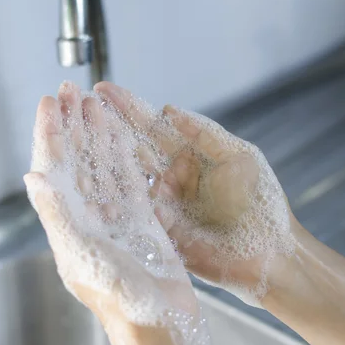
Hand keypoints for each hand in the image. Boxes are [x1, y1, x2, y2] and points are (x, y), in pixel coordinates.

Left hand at [25, 82, 216, 344]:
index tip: (49, 102)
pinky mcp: (142, 224)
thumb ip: (57, 215)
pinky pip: (130, 182)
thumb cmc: (121, 302)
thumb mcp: (84, 257)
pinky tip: (122, 139)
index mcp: (69, 224)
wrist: (160, 327)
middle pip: (77, 160)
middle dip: (72, 124)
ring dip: (97, 134)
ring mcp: (115, 219)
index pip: (54, 168)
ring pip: (102, 166)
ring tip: (95, 104)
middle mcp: (88, 218)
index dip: (50, 133)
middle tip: (71, 91)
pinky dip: (124, 157)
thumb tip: (32, 177)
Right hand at [94, 82, 295, 306]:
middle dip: (105, 129)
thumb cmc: (262, 204)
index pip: (153, 127)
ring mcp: (161, 205)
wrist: (271, 255)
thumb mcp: (239, 158)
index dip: (129, 108)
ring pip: (125, 179)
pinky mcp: (157, 231)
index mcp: (189, 157)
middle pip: (131, 149)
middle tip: (76, 109)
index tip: (103, 89)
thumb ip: (205, 133)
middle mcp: (170, 178)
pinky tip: (88, 184)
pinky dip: (111, 199)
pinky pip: (131, 212)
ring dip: (101, 160)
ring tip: (74, 139)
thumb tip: (168, 109)